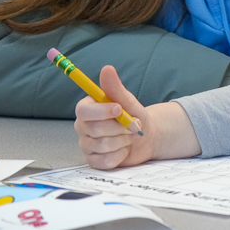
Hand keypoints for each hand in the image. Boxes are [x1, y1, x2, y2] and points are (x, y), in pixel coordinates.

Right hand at [75, 65, 199, 168]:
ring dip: (124, 140)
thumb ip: (115, 87)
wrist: (146, 136)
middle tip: (134, 124)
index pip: (83, 110)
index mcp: (87, 109)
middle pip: (95, 129)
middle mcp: (83, 126)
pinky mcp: (93, 161)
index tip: (119, 108)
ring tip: (132, 135)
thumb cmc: (134, 115)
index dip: (101, 111)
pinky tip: (125, 149)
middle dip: (120, 127)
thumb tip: (107, 69)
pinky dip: (120, 155)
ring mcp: (86, 145)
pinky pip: (104, 161)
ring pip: (102, 145)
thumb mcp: (128, 100)